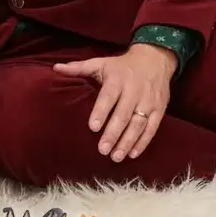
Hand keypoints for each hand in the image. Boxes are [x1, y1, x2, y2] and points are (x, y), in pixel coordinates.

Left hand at [52, 45, 175, 160]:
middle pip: (123, 114)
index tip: (92, 127)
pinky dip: (143, 142)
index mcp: (117, 79)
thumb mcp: (100, 63)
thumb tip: (56, 68)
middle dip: (113, 133)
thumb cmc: (121, 65)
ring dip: (128, 142)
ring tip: (115, 156)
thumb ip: (78, 68)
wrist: (155, 59)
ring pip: (138, 124)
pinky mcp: (159, 109)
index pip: (108, 97)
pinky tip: (132, 154)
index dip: (101, 112)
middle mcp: (134, 91)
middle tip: (102, 150)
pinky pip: (152, 128)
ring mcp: (148, 101)